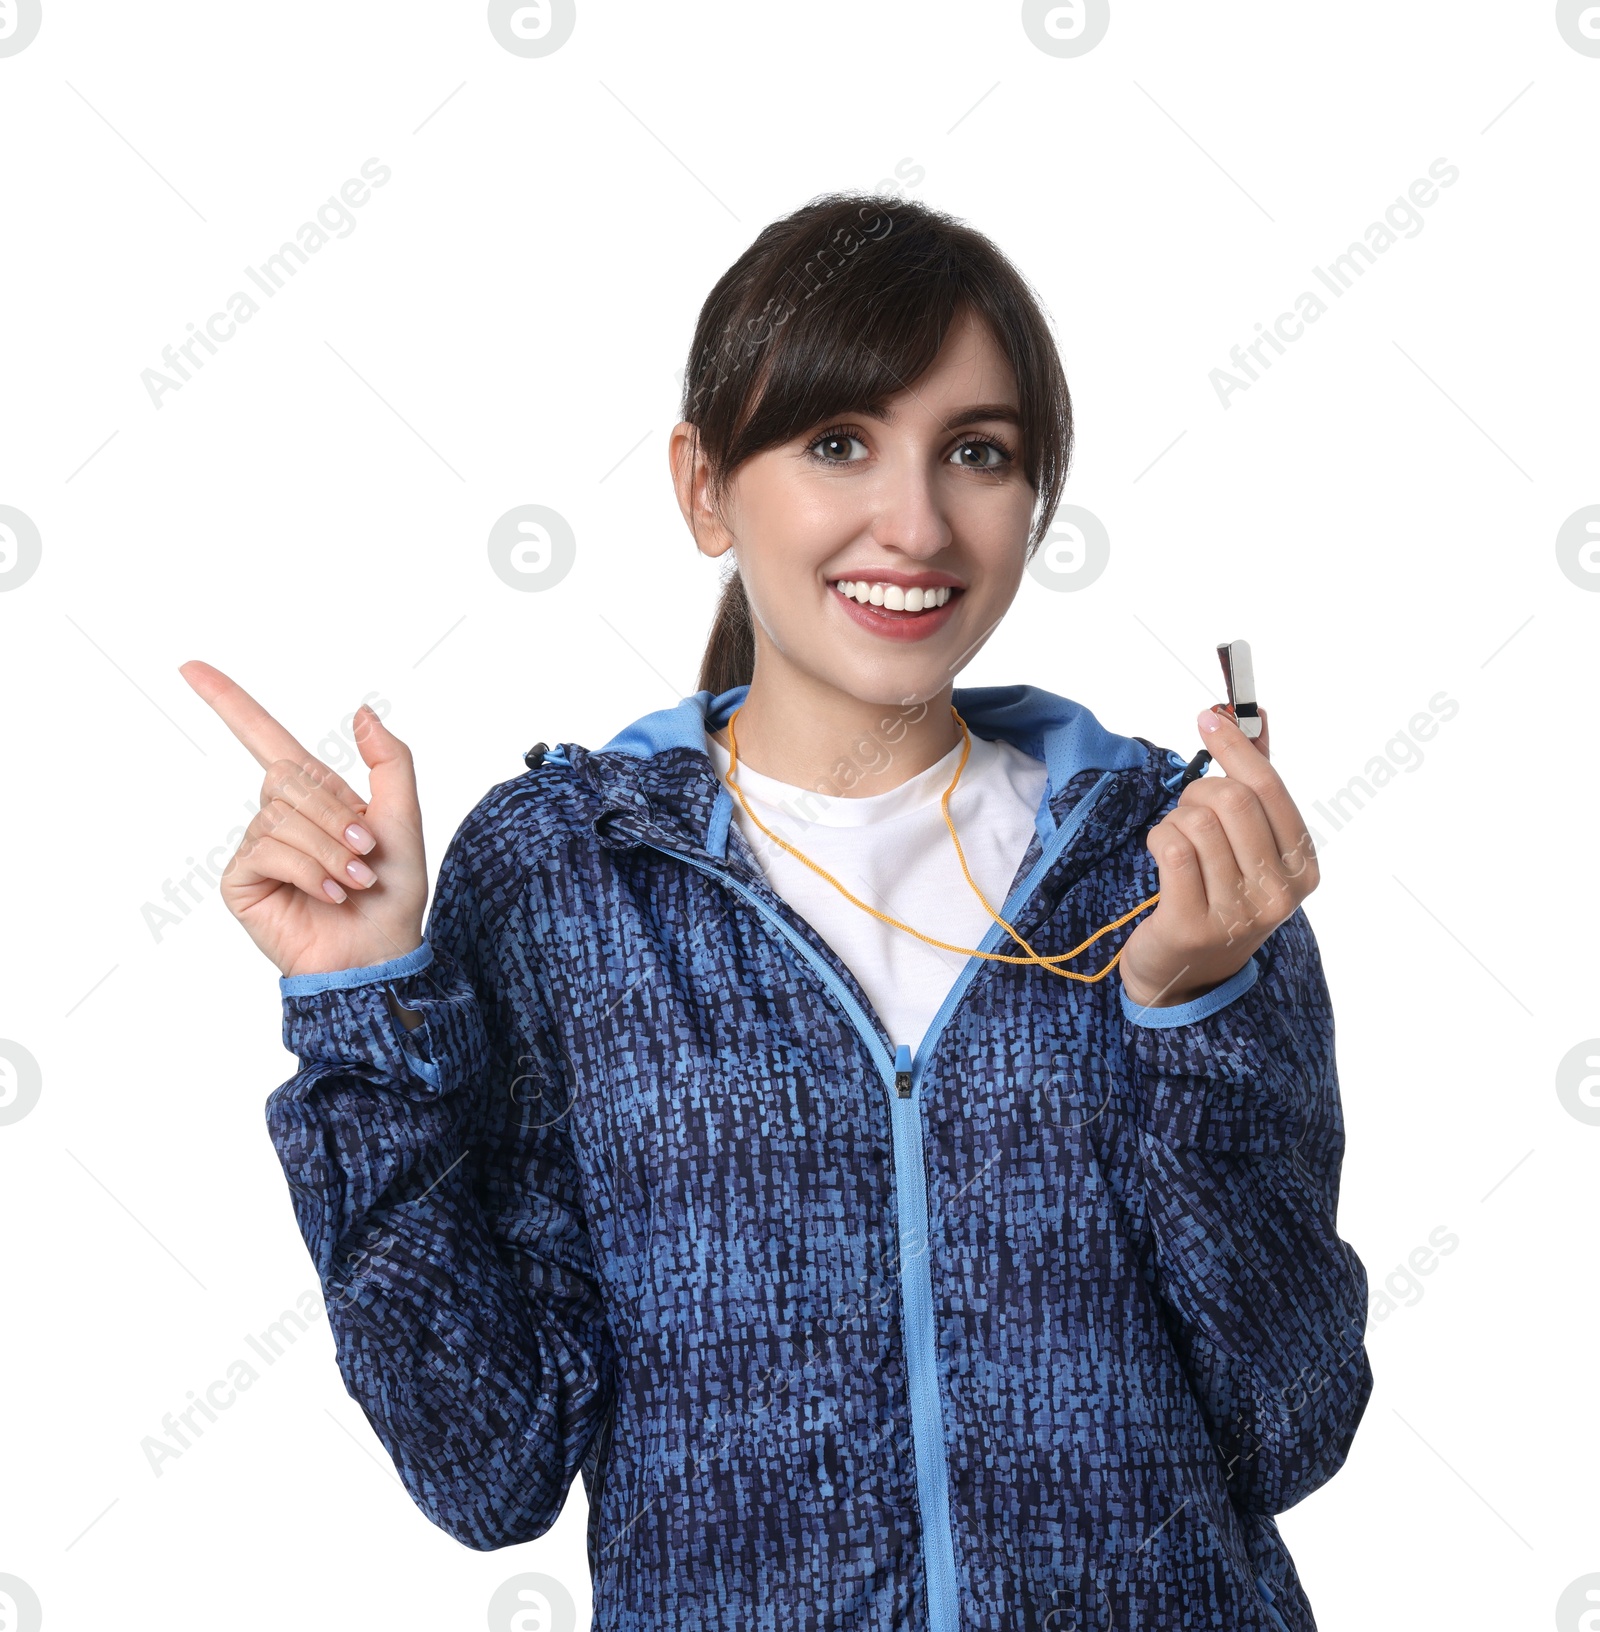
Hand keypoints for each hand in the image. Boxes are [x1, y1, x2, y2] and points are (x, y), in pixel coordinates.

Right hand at [178, 661, 427, 978]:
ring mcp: (257, 846)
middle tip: (365, 852)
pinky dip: (309, 870)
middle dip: (335, 814)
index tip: (189, 665)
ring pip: (281, 816)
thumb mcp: (404, 818)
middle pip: (288, 776)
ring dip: (329, 849)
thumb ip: (389, 761)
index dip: (228, 701)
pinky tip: (329, 894)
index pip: (263, 736)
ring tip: (353, 880)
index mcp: (315, 795)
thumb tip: (360, 711)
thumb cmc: (394, 893)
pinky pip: (267, 850)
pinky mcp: (241, 879)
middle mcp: (280, 815)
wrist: (380, 952)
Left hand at [1117, 704, 1318, 1007]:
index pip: (1269, 788)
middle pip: (1231, 800)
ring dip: (1175, 821)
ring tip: (1177, 842)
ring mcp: (1238, 914)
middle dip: (1198, 791)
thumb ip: (1256, 779)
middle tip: (1188, 809)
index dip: (1235, 747)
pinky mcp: (1192, 924)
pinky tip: (1161, 858)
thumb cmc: (1219, 894)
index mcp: (1303, 867)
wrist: (1185, 974)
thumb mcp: (1251, 843)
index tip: (1208, 719)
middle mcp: (1279, 894)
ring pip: (1197, 823)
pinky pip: (1171, 849)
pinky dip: (1158, 840)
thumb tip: (1257, 714)